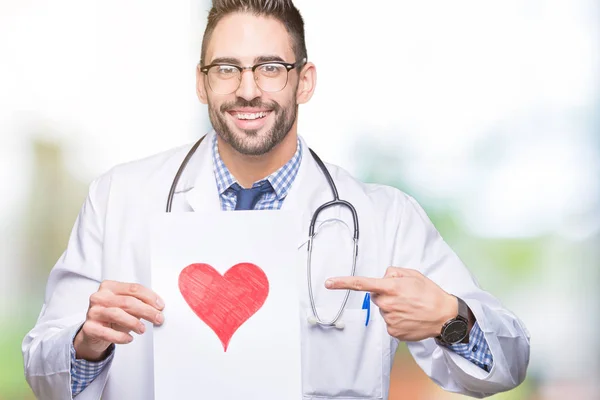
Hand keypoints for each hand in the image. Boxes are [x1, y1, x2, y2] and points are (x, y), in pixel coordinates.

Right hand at [73, 281, 164, 360]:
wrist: (94, 333)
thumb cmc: (113, 317)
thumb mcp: (126, 307)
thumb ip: (139, 303)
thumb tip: (158, 307)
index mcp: (109, 287)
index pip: (133, 289)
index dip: (150, 297)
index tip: (160, 306)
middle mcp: (99, 297)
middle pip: (127, 301)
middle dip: (146, 311)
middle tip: (158, 318)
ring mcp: (93, 312)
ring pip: (117, 314)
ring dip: (134, 322)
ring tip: (142, 329)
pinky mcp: (89, 327)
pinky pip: (106, 332)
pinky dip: (120, 336)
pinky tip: (129, 338)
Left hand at [325, 267, 457, 340]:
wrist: (445, 317)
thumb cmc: (429, 293)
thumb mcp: (412, 274)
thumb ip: (393, 272)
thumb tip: (383, 277)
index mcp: (390, 287)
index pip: (361, 284)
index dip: (343, 283)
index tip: (329, 283)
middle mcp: (387, 304)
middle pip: (376, 297)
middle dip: (385, 295)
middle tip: (404, 296)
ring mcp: (389, 319)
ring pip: (383, 310)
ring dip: (393, 308)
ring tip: (410, 307)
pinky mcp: (393, 332)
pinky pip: (389, 322)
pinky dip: (397, 320)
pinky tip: (410, 317)